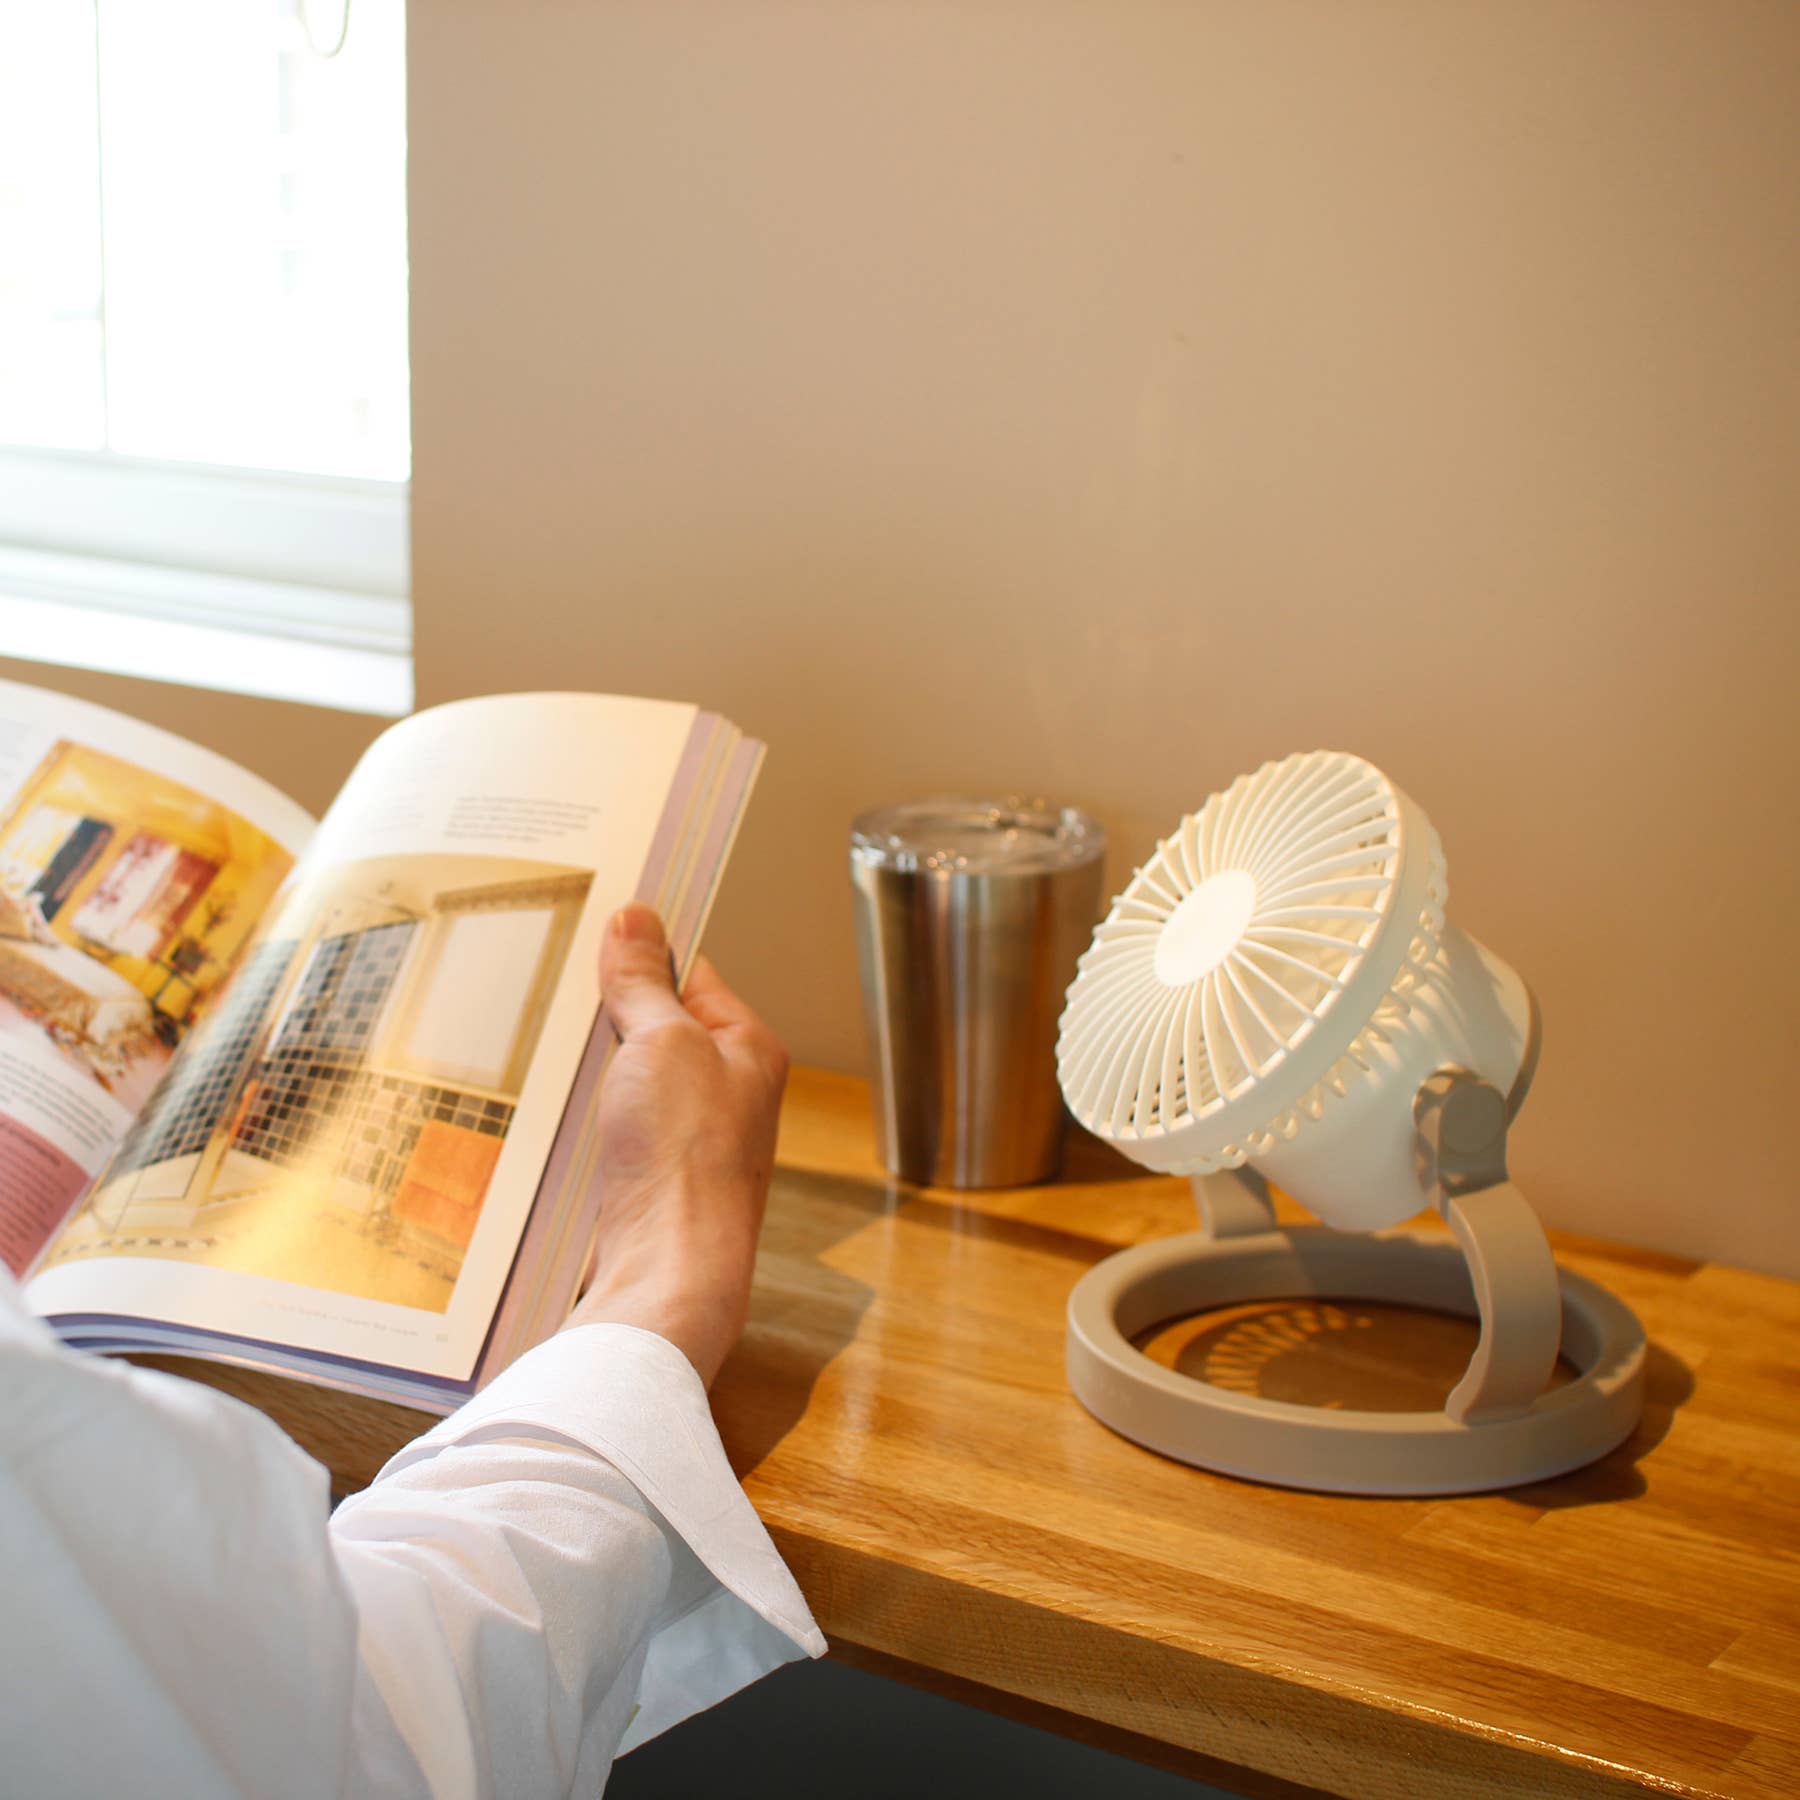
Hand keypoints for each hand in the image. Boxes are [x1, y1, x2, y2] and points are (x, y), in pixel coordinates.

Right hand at [562, 904, 786, 1386]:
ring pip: (626, 1077)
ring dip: (586, 1062)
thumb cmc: (686, 1157)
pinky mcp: (648, 1175)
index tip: (593, 924)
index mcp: (748, 1047)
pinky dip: (578, 1110)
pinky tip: (542, 1101)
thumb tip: (634, 919)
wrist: (668, 1270)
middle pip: (655, 1025)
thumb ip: (644, 984)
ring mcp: (686, 1136)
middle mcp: (725, 1090)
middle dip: (606, 1008)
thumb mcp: (662, 1042)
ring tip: (536, 1033)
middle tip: (550, 977)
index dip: (644, 949)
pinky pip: (609, 1124)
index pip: (694, 974)